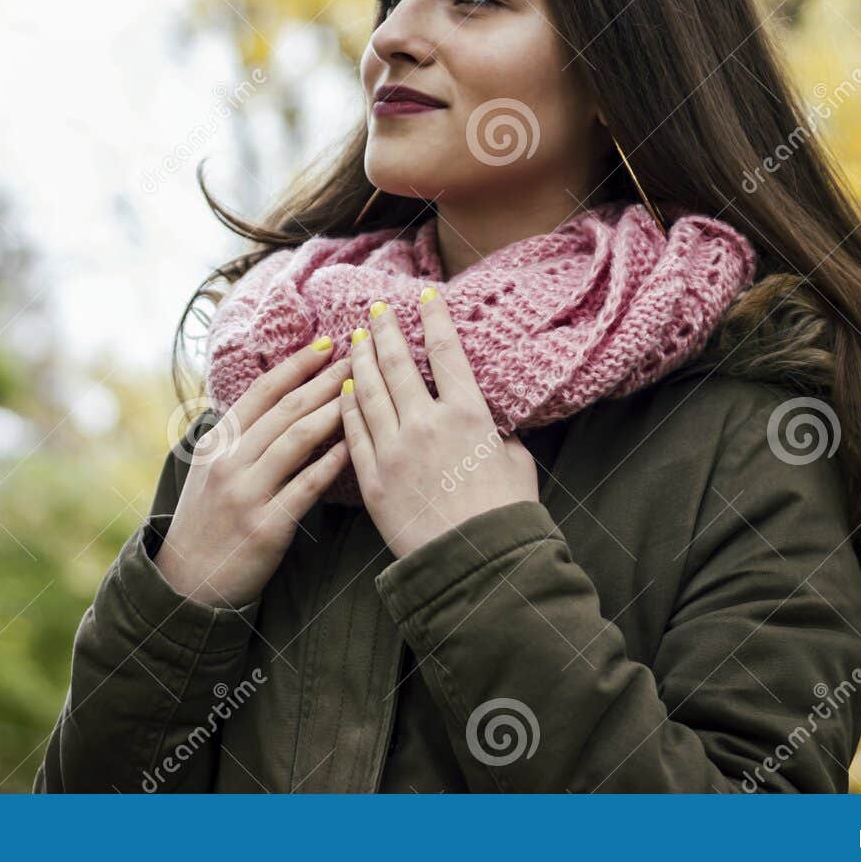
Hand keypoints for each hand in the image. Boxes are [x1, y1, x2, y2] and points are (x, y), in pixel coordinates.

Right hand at [154, 340, 350, 607]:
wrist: (188, 583)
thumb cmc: (208, 521)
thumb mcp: (210, 470)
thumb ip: (239, 436)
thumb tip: (276, 397)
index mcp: (217, 443)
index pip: (262, 391)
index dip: (296, 364)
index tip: (327, 343)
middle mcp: (228, 462)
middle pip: (285, 409)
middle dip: (325, 379)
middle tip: (358, 356)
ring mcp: (245, 494)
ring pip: (296, 440)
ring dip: (333, 411)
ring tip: (363, 391)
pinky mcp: (265, 527)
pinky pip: (305, 487)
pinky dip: (330, 463)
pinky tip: (352, 446)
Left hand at [338, 288, 539, 558]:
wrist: (477, 565)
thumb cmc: (506, 515)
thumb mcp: (516, 461)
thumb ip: (499, 433)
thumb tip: (491, 421)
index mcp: (468, 414)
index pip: (447, 351)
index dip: (434, 318)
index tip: (425, 296)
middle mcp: (427, 423)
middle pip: (397, 363)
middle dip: (385, 330)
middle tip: (375, 309)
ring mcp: (394, 450)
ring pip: (368, 392)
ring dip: (360, 361)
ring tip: (354, 341)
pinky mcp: (373, 479)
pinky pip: (354, 433)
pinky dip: (347, 407)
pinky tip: (343, 391)